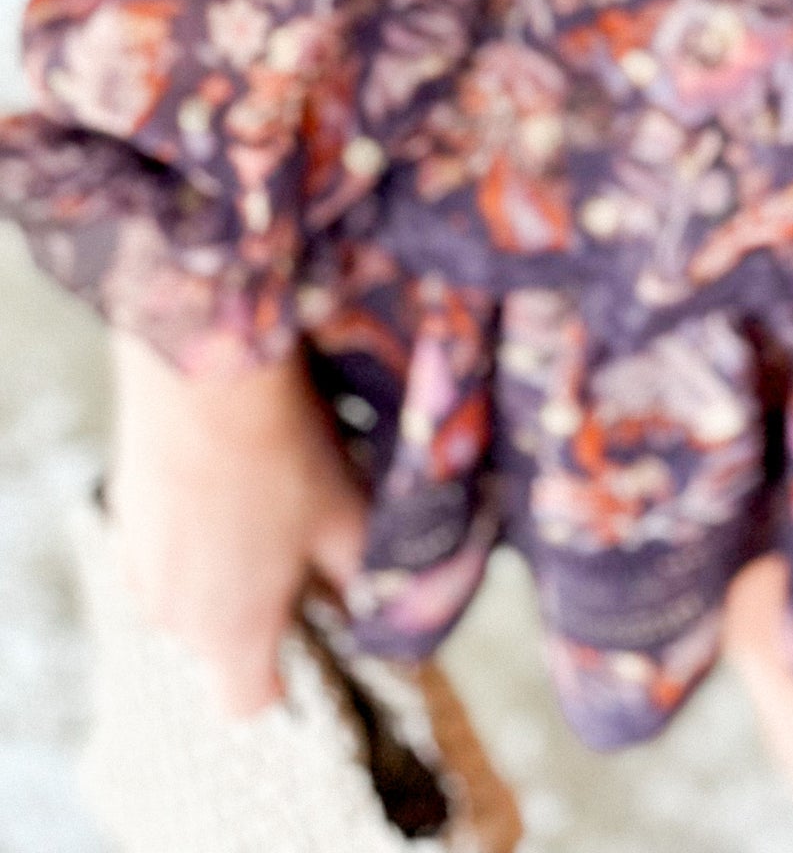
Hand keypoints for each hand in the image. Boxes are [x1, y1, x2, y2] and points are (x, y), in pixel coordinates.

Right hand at [108, 330, 368, 717]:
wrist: (203, 380)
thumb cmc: (281, 457)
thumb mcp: (344, 517)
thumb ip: (363, 576)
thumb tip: (380, 606)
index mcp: (234, 632)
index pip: (244, 701)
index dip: (277, 682)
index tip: (306, 637)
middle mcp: (175, 617)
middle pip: (217, 643)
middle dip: (256, 610)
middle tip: (296, 548)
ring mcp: (139, 569)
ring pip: (186, 595)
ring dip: (219, 570)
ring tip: (259, 504)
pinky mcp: (124, 519)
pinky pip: (159, 550)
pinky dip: (188, 533)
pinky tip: (220, 479)